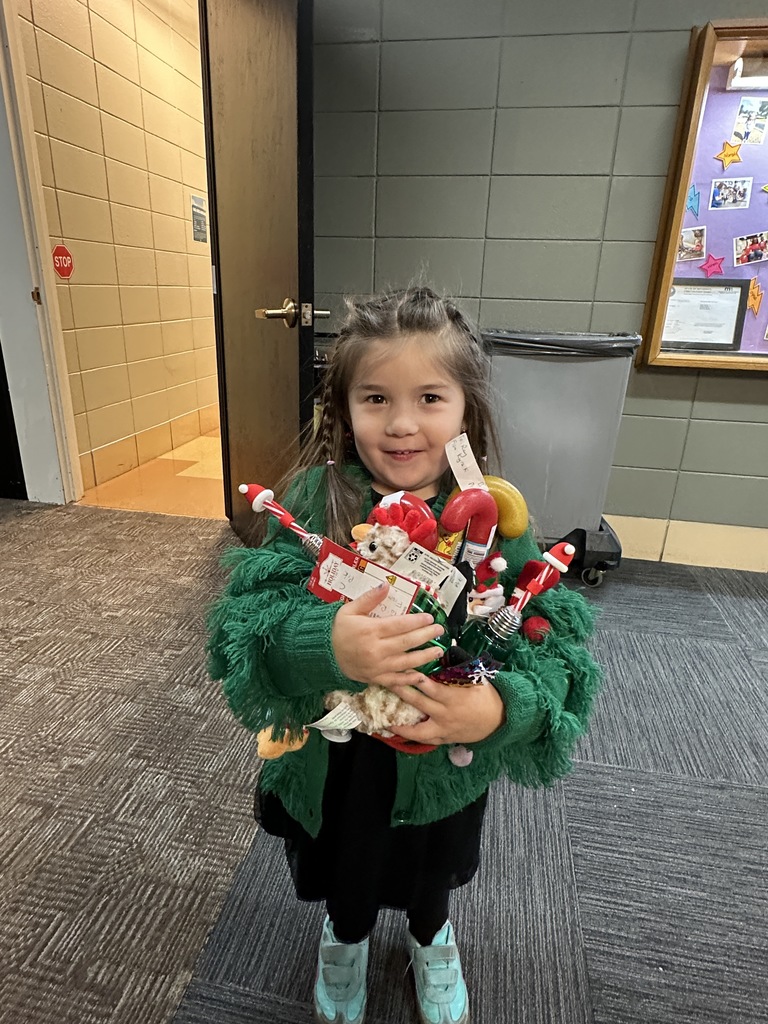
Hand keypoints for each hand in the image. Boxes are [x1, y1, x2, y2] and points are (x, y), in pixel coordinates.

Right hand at [331, 584, 445, 687]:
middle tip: (439, 630)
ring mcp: (377, 666)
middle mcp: (376, 650)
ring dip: (424, 656)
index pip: (400, 625)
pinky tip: (422, 675)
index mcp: (370, 630)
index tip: (429, 617)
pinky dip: (410, 679)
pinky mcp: (375, 678)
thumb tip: (386, 585)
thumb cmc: (337, 629)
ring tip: (438, 650)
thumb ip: (369, 598)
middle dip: (426, 636)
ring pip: (406, 662)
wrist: (323, 654)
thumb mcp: (349, 609)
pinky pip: (396, 680)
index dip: (417, 621)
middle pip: (407, 642)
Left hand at [389, 678, 505, 745]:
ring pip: (418, 729)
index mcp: (453, 697)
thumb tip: (443, 653)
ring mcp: (444, 729)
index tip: (402, 669)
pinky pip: (425, 740)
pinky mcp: (445, 738)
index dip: (414, 678)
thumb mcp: (475, 680)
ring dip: (401, 724)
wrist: (499, 720)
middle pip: (419, 704)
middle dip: (401, 693)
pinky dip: (412, 736)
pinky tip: (399, 732)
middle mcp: (445, 714)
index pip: (429, 687)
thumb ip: (457, 670)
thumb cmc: (486, 696)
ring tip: (386, 718)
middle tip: (386, 683)